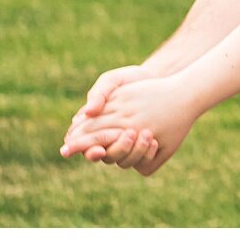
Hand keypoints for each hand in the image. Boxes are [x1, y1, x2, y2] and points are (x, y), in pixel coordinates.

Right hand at [62, 76, 198, 176]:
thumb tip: (88, 112)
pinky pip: (141, 161)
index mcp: (94, 125)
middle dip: (117, 150)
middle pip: (104, 157)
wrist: (157, 79)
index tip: (100, 149)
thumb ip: (99, 93)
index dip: (87, 149)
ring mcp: (125, 144)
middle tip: (130, 134)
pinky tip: (156, 141)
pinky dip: (147, 154)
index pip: (82, 144)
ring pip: (123, 161)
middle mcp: (107, 139)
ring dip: (134, 152)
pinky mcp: (141, 147)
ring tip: (148, 134)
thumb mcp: (114, 80)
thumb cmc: (130, 79)